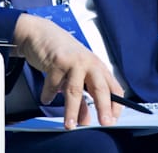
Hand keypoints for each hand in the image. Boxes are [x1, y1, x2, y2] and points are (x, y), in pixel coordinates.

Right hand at [13, 13, 122, 128]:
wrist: (41, 33)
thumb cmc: (61, 54)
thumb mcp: (75, 76)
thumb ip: (82, 99)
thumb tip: (85, 121)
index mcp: (98, 67)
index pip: (114, 88)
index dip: (116, 105)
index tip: (112, 120)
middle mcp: (89, 63)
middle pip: (100, 88)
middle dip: (103, 107)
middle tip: (105, 123)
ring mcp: (74, 61)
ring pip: (75, 90)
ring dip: (72, 110)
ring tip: (69, 124)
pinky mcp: (57, 60)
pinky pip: (53, 84)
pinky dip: (49, 94)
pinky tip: (46, 98)